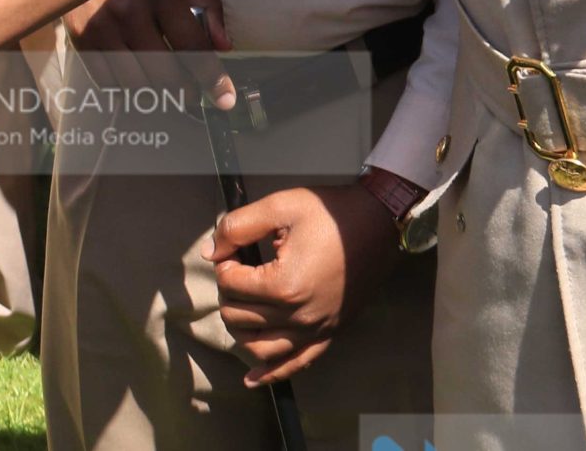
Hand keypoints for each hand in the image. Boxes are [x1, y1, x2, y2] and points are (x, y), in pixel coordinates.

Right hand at [63, 0, 233, 106]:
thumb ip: (206, 7)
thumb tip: (223, 46)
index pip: (193, 46)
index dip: (212, 77)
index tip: (224, 99)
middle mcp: (129, 7)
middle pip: (164, 72)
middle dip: (184, 89)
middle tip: (190, 91)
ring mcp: (102, 24)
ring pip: (136, 82)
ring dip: (154, 90)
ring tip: (162, 83)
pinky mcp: (81, 37)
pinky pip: (108, 80)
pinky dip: (125, 85)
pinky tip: (134, 73)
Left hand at [211, 180, 401, 386]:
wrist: (377, 223)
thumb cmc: (330, 213)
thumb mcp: (279, 206)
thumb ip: (237, 227)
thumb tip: (209, 251)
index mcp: (283, 285)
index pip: (231, 285)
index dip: (225, 262)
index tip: (234, 250)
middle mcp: (298, 316)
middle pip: (239, 318)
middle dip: (229, 294)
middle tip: (238, 271)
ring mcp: (315, 329)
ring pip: (260, 348)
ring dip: (241, 331)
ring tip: (240, 308)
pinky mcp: (329, 334)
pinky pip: (296, 364)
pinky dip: (271, 373)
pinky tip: (253, 379)